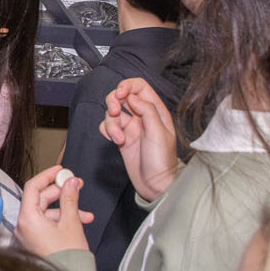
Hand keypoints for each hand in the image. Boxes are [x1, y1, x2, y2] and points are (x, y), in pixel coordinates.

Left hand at [16, 165, 92, 258]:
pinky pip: (46, 225)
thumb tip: (71, 181)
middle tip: (78, 187)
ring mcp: (27, 235)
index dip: (47, 175)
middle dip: (61, 193)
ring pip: (46, 213)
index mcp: (27, 218)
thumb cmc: (68, 256)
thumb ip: (70, 198)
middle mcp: (23, 225)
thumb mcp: (71, 223)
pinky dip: (61, 221)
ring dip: (66, 210)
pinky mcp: (34, 242)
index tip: (61, 170)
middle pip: (40, 199)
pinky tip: (78, 223)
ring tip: (87, 216)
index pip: (32, 187)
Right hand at [101, 79, 180, 202]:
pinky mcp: (121, 138)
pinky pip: (107, 127)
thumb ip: (147, 110)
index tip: (120, 95)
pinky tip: (115, 141)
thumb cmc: (162, 161)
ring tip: (118, 137)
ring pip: (112, 113)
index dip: (127, 86)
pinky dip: (107, 132)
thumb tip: (132, 97)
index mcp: (155, 111)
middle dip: (113, 102)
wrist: (155, 184)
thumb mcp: (159, 133)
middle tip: (113, 112)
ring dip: (110, 123)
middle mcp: (142, 116)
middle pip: (121, 96)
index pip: (139, 87)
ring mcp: (131, 127)